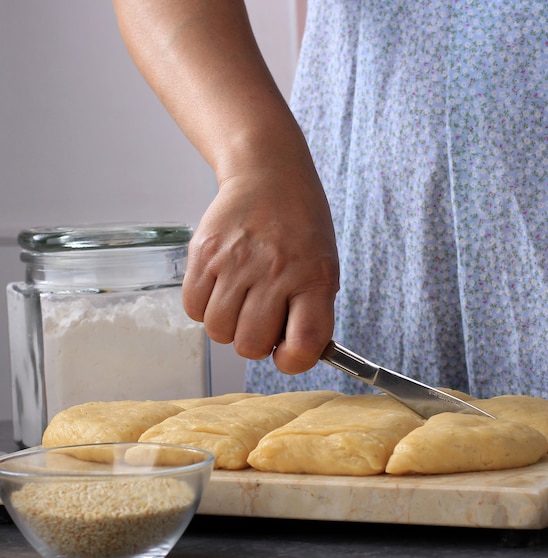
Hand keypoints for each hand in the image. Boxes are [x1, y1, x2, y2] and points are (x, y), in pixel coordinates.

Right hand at [182, 164, 338, 374]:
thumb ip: (312, 313)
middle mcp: (274, 271)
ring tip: (242, 299)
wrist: (269, 176)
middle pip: (250, 345)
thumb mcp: (324, 268)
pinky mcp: (203, 253)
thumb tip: (291, 356)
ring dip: (229, 325)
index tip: (288, 352)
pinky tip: (222, 288)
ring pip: (219, 332)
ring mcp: (235, 262)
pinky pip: (194, 309)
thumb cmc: (301, 228)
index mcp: (313, 278)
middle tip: (262, 319)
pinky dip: (205, 307)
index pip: (303, 345)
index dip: (294, 360)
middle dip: (256, 342)